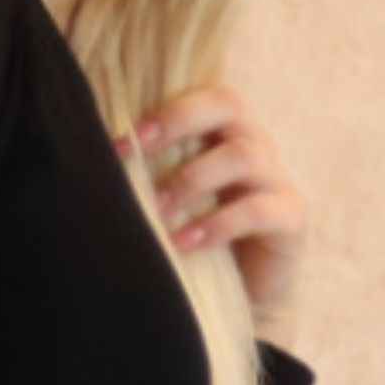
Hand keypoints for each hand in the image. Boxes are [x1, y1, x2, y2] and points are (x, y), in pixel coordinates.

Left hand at [112, 83, 309, 347]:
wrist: (246, 290)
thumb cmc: (198, 232)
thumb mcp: (172, 195)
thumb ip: (150, 169)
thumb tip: (92, 154)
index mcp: (226, 129)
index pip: (206, 93)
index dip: (166, 110)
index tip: (122, 141)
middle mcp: (256, 143)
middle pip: (229, 105)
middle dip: (179, 123)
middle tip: (138, 155)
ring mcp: (277, 178)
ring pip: (242, 156)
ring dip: (191, 180)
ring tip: (156, 209)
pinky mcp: (292, 217)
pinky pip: (257, 210)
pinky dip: (215, 224)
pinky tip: (183, 242)